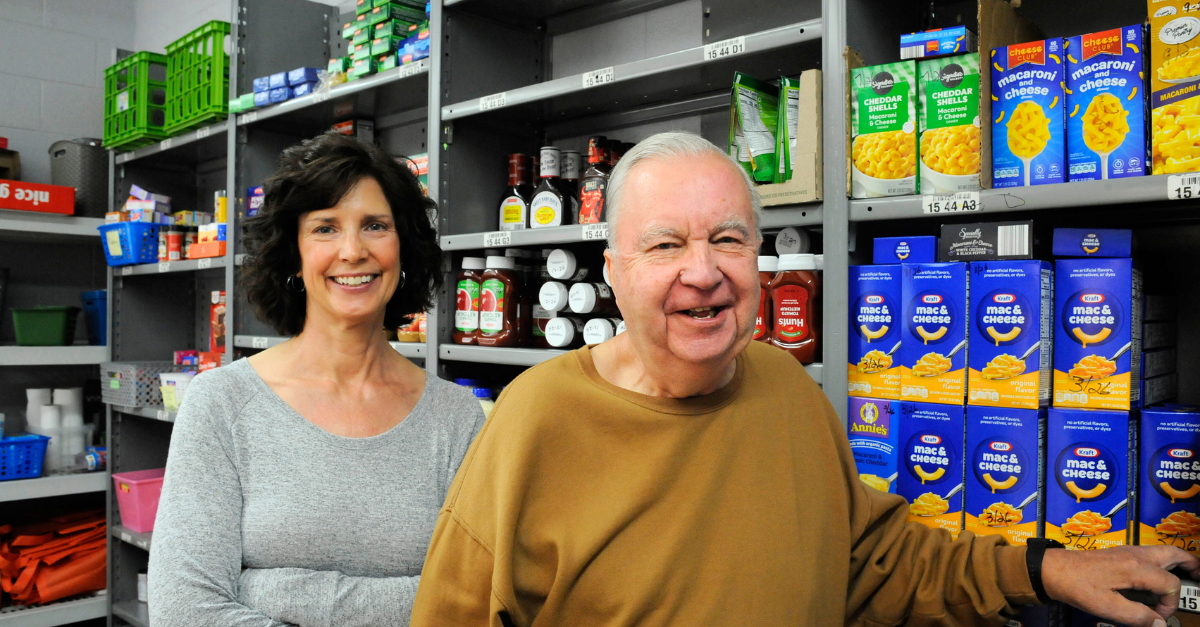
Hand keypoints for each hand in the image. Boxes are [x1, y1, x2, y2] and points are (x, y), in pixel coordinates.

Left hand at [1042, 545, 1199, 626]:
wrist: (1053, 569)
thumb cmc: (1077, 587)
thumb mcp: (1106, 607)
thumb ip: (1136, 616)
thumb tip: (1160, 623)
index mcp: (1136, 568)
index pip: (1170, 585)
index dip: (1170, 604)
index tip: (1157, 616)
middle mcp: (1137, 555)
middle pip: (1175, 554)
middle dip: (1192, 566)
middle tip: (1199, 579)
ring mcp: (1129, 551)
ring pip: (1164, 550)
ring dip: (1179, 561)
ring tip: (1190, 574)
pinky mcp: (1121, 553)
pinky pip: (1151, 553)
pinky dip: (1164, 561)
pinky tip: (1161, 574)